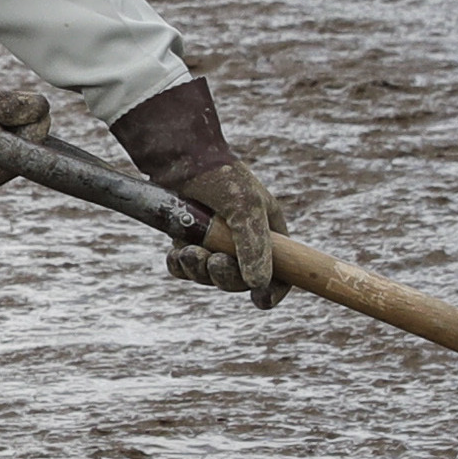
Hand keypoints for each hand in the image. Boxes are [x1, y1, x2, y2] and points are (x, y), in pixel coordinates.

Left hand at [109, 77, 286, 305]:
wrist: (181, 157)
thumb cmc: (222, 177)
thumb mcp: (246, 208)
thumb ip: (254, 246)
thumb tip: (258, 285)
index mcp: (268, 233)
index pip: (281, 273)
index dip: (274, 290)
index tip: (262, 301)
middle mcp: (243, 242)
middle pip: (241, 281)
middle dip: (226, 277)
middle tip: (214, 263)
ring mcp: (214, 243)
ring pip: (209, 277)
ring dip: (199, 270)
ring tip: (190, 251)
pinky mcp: (188, 241)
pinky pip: (186, 269)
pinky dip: (180, 266)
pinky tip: (176, 253)